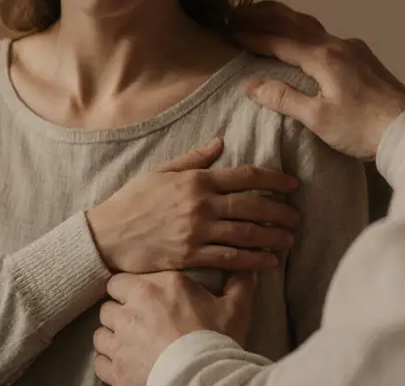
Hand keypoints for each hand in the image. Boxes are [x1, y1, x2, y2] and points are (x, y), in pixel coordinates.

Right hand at [87, 139, 300, 272]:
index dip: (274, 180)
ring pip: (246, 234)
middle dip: (280, 211)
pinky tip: (270, 262)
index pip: (245, 176)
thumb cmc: (133, 200)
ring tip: (289, 240)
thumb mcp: (161, 171)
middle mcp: (201, 204)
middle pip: (253, 206)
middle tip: (297, 217)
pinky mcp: (191, 256)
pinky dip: (254, 260)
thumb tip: (220, 142)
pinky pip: (230, 258)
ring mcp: (197, 231)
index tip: (292, 185)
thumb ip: (194, 158)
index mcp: (196, 180)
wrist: (106, 234)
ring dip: (273, 237)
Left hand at [94, 271, 256, 385]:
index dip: (128, 289)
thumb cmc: (218, 341)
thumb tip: (246, 268)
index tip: (139, 297)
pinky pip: (100, 361)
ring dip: (112, 337)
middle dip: (119, 312)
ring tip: (129, 343)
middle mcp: (133, 309)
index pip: (122, 279)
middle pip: (108, 305)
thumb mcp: (236, 308)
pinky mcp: (117, 369)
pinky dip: (109, 362)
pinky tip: (124, 363)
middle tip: (136, 321)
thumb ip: (239, 283)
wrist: (203, 379)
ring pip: (101, 332)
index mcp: (159, 286)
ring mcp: (121, 341)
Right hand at [231, 0, 404, 160]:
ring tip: (264, 18)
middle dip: (265, 16)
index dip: (254, 37)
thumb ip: (284, 98)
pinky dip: (303, 31)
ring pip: (313, 26)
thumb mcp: (318, 118)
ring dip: (285, 20)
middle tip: (238, 11)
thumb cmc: (362, 128)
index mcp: (324, 57)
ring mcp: (354, 49)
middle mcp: (338, 45)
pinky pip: (325, 36)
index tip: (231, 33)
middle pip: (296, 22)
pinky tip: (302, 40)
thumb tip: (251, 85)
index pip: (281, 41)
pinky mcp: (365, 59)